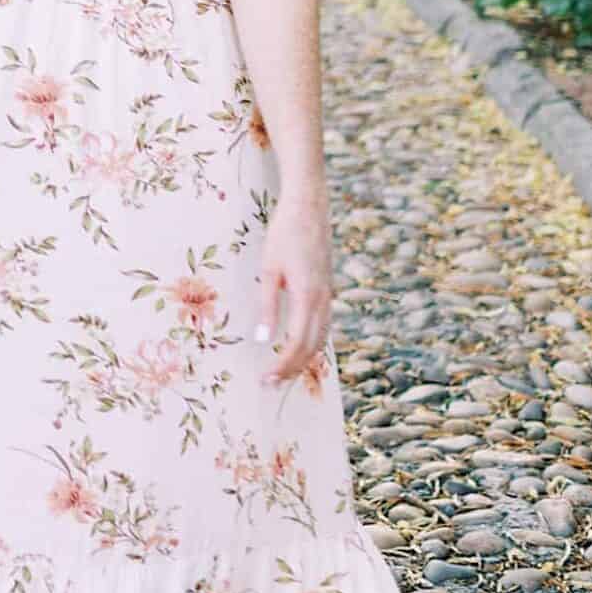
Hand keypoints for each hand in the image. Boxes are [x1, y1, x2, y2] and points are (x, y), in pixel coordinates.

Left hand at [255, 190, 331, 383]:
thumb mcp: (269, 270)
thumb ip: (268, 307)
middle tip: (270, 385)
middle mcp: (323, 300)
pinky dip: (312, 344)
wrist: (309, 208)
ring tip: (282, 373)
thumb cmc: (284, 235)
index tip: (266, 379)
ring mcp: (328, 295)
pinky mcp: (327, 290)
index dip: (283, 365)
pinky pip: (323, 326)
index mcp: (308, 297)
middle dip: (292, 370)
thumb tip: (262, 340)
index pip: (298, 344)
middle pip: (312, 348)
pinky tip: (298, 349)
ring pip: (321, 339)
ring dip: (303, 359)